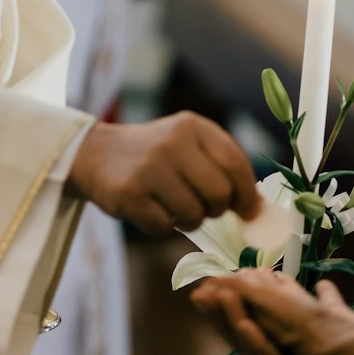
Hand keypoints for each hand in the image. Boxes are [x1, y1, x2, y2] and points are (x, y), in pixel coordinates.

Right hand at [65, 111, 258, 238]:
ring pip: (193, 214)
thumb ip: (220, 167)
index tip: (248, 211)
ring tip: (173, 207)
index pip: (235, 163)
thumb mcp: (186, 145)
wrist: (95, 154)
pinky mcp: (130, 193)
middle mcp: (172, 143)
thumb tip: (258, 208)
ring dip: (188, 221)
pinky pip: (164, 227)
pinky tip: (150, 210)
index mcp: (192, 127)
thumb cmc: (153, 155)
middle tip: (202, 208)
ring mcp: (149, 168)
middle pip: (219, 193)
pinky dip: (161, 227)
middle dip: (215, 209)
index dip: (247, 194)